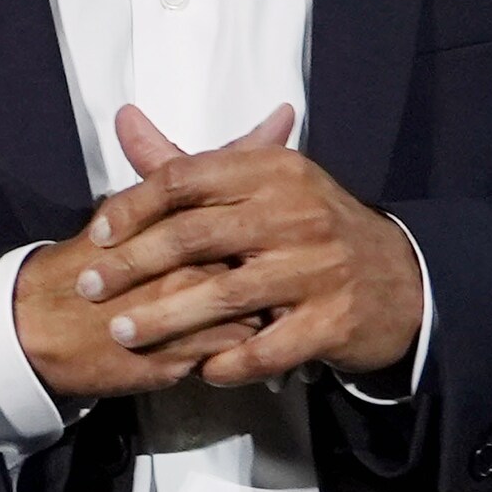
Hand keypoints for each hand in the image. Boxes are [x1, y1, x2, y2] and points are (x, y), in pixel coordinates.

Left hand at [50, 103, 424, 392]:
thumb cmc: (311, 228)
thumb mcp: (261, 185)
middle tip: (91, 287)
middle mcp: (296, 213)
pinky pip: (269, 348)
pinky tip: (200, 370)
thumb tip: (124, 120)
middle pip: (196, 236)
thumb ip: (188, 165)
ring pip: (225, 296)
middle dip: (134, 265)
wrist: (401, 279)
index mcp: (274, 171)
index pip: (188, 179)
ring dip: (167, 319)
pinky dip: (230, 362)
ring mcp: (317, 269)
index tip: (99, 234)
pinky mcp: (332, 320)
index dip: (135, 205)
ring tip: (124, 333)